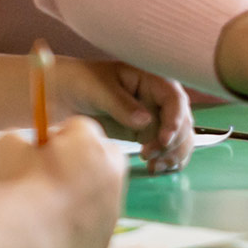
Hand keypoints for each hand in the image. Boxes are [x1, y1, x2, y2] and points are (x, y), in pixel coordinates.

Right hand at [0, 117, 128, 247]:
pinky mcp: (106, 240)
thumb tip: (30, 148)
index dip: (58, 138)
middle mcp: (112, 172)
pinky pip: (94, 226)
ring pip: (102, 194)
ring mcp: (113, 209)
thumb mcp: (9, 144)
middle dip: (85, 160)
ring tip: (50, 208)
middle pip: (105, 155)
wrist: (21, 235)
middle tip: (54, 175)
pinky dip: (80, 227)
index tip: (41, 152)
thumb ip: (25, 140)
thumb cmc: (14, 184)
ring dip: (84, 195)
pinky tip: (54, 231)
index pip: (80, 128)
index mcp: (90, 142)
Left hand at [53, 58, 193, 172]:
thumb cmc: (82, 82)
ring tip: (155, 166)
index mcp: (151, 79)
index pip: (175, 98)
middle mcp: (158, 98)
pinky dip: (167, 159)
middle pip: (183, 121)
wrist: (64, 96)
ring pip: (180, 138)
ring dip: (174, 154)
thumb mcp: (98, 89)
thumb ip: (121, 104)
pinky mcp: (147, 134)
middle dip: (174, 142)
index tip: (164, 139)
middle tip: (151, 154)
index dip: (175, 119)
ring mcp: (155, 117)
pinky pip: (167, 148)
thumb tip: (146, 121)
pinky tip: (156, 168)